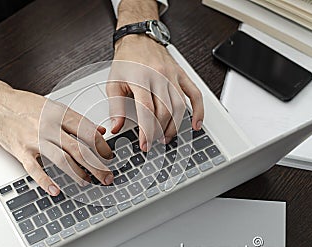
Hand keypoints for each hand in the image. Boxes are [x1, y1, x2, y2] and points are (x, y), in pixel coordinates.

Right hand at [0, 67, 113, 195]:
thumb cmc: (23, 105)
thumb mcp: (53, 106)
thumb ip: (76, 119)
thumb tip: (98, 130)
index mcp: (59, 113)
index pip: (87, 132)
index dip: (102, 146)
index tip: (109, 156)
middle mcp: (49, 126)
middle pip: (79, 149)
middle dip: (96, 165)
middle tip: (106, 176)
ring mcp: (34, 139)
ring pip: (62, 160)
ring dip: (78, 174)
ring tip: (88, 182)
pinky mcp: (21, 151)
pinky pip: (35, 169)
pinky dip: (46, 181)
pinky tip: (56, 190)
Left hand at [108, 0, 203, 151]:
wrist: (139, 38)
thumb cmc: (126, 60)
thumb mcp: (113, 83)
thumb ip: (115, 107)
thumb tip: (116, 127)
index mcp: (140, 79)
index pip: (146, 110)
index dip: (146, 131)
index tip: (145, 144)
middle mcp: (159, 77)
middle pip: (165, 111)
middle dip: (160, 131)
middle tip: (154, 142)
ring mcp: (172, 76)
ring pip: (180, 106)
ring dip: (175, 126)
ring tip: (166, 137)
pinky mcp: (181, 75)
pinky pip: (195, 94)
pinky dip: (198, 111)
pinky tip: (196, 124)